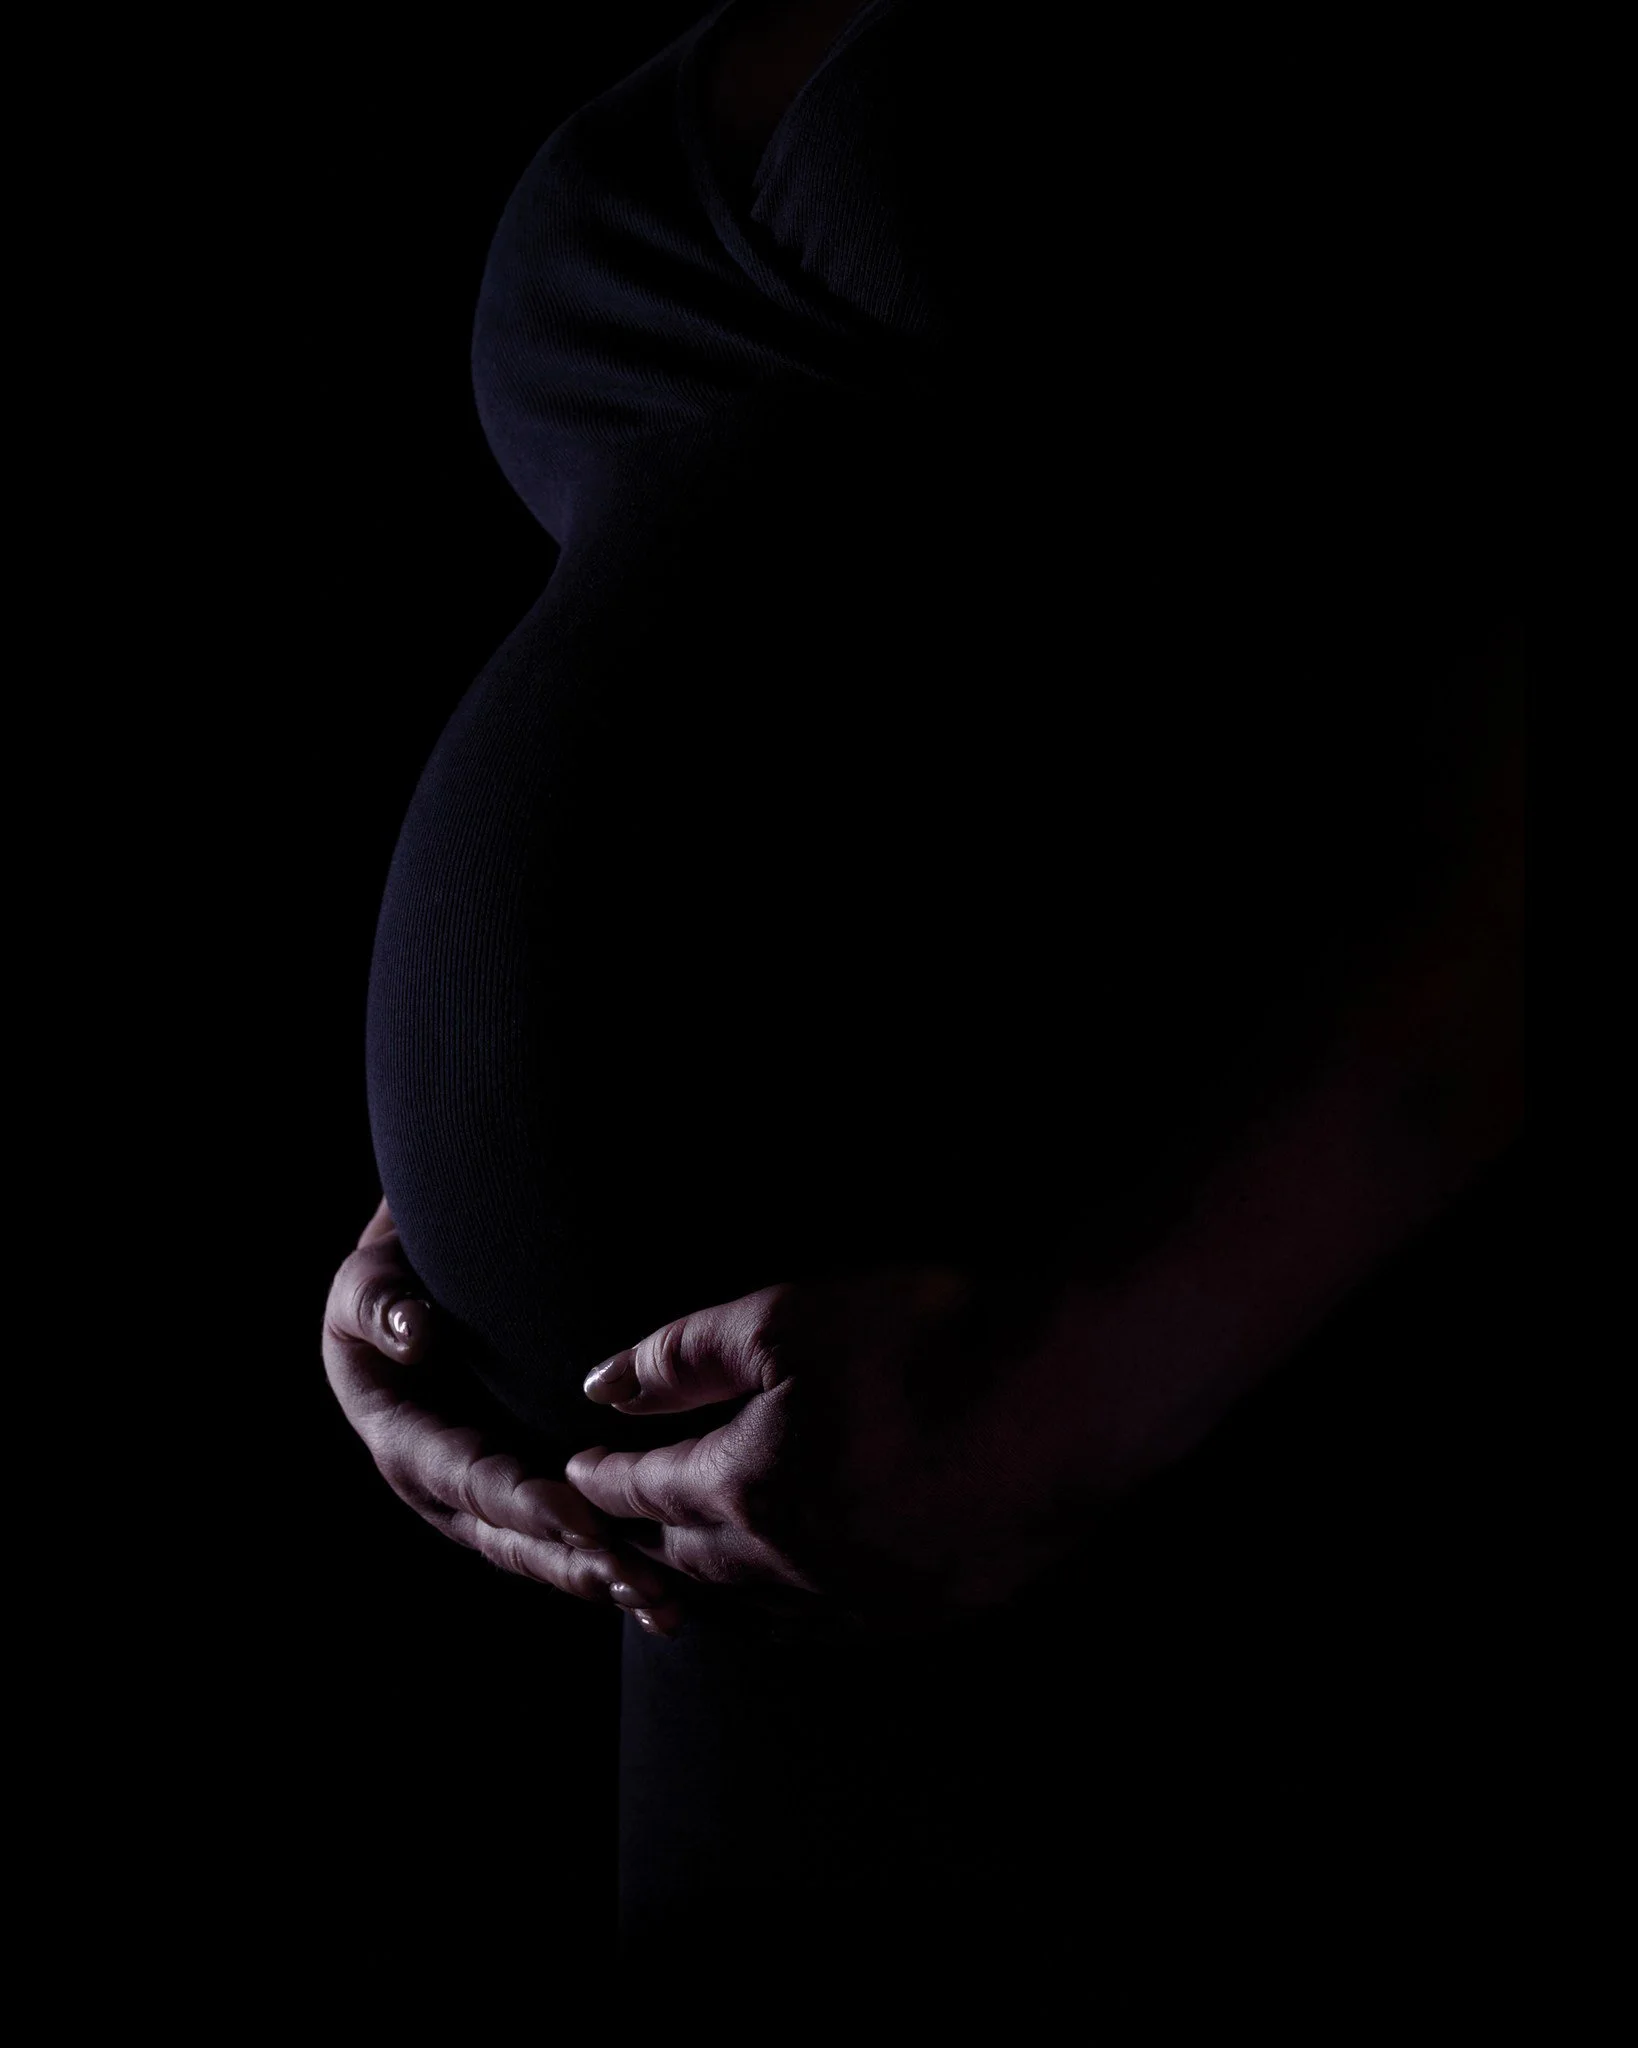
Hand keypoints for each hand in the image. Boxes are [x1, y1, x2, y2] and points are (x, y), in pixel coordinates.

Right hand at [321, 1196, 688, 1634]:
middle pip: (512, 1538)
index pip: (470, 1479)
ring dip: (602, 1580)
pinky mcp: (520, 1501)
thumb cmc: (387, 1289)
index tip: (580, 1519)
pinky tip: (666, 1601)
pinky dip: (611, 1570)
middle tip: (639, 1581)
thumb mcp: (366, 1288)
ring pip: (543, 1555)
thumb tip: (413, 1334)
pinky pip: (564, 1544)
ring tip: (663, 1603)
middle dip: (575, 1563)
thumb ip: (379, 1307)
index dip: (523, 1503)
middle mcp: (444, 1490)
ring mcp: (483, 1503)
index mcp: (405, 1443)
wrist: (410, 1297)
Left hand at [565, 1265, 1103, 1639]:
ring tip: (682, 1582)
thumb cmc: (927, 1343)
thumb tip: (603, 1386)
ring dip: (710, 1589)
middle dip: (644, 1542)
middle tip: (612, 1535)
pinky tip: (790, 1608)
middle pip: (695, 1559)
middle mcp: (797, 1560)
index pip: (653, 1488)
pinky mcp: (932, 1608)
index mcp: (750, 1486)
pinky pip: (831, 1627)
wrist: (1071, 1398)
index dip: (608, 1478)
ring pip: (760, 1607)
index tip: (577, 1473)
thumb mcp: (787, 1318)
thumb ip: (685, 1355)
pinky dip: (786, 1616)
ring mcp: (867, 1594)